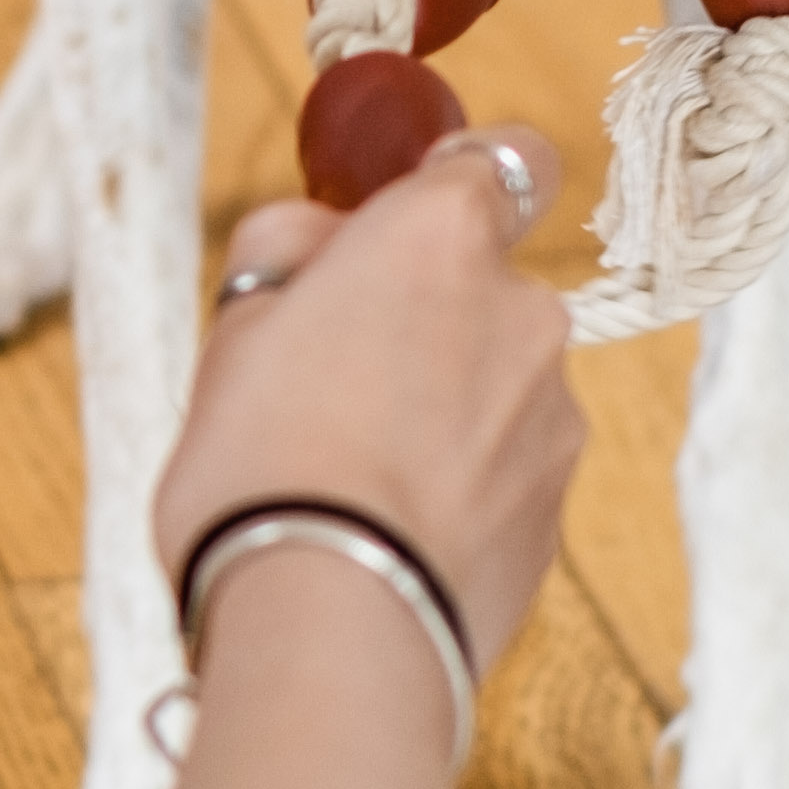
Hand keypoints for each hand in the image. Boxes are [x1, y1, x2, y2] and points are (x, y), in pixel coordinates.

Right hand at [158, 121, 583, 672]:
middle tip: (325, 382)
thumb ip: (291, 252)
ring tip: (346, 478)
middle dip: (425, 321)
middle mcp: (524, 312)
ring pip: (496, 388)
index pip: (508, 159)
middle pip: (485, 290)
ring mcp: (554, 418)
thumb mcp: (232, 326)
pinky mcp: (556, 516)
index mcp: (443, 239)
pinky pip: (502, 476)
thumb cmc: (260, 461)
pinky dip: (456, 490)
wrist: (326, 628)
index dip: (458, 184)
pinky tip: (381, 535)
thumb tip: (327, 241)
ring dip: (441, 411)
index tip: (401, 229)